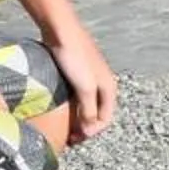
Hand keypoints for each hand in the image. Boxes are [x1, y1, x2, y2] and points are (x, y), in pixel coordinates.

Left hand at [49, 25, 117, 144]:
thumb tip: (89, 132)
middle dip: (85, 127)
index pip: (105, 119)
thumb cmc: (74, 57)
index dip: (91, 133)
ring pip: (87, 103)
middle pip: (97, 112)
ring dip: (78, 117)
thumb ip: (88, 111)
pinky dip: (72, 105)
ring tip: (63, 126)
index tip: (74, 140)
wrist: (60, 29)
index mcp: (109, 88)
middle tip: (68, 137)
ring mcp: (91, 76)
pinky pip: (78, 94)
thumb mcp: (83, 87)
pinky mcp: (78, 71)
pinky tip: (59, 108)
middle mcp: (103, 83)